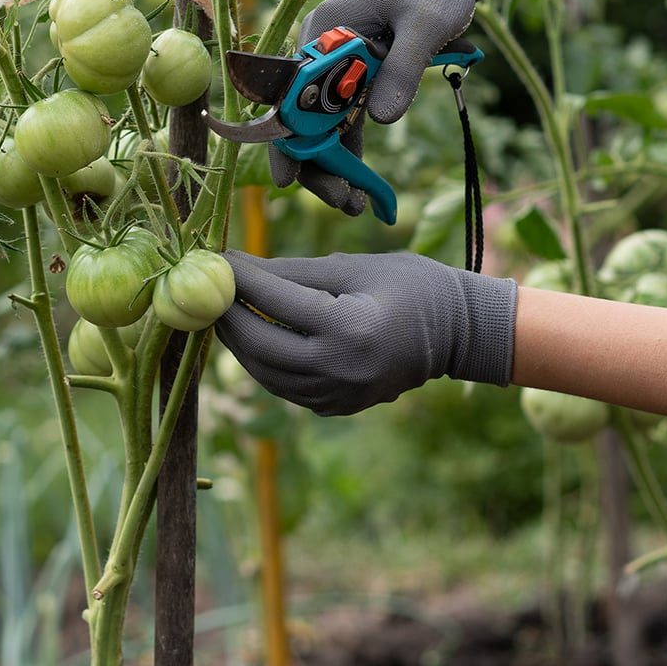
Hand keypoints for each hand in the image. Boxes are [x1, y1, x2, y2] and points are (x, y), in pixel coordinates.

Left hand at [214, 250, 516, 415]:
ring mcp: (337, 395)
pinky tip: (253, 337)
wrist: (458, 334)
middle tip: (207, 288)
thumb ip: (293, 271)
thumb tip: (238, 267)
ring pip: (264, 372)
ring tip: (223, 310)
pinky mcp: (337, 406)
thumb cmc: (411, 287)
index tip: (215, 258)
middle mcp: (338, 369)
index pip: (274, 301)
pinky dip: (263, 362)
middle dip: (226, 314)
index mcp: (347, 327)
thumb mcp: (353, 268)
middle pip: (258, 344)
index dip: (239, 278)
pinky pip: (284, 386)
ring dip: (237, 342)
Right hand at [273, 0, 521, 213]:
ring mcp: (340, 64)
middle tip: (343, 203)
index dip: (286, 139)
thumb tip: (381, 120)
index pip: (291, 93)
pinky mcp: (362, 74)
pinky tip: (363, 185)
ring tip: (356, 206)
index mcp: (325, 30)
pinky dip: (353, 149)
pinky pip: (349, 118)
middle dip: (317, 163)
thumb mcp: (424, 24)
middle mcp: (323, 49)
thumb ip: (402, 69)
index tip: (288, 181)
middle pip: (305, 116)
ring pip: (325, 124)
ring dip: (336, 164)